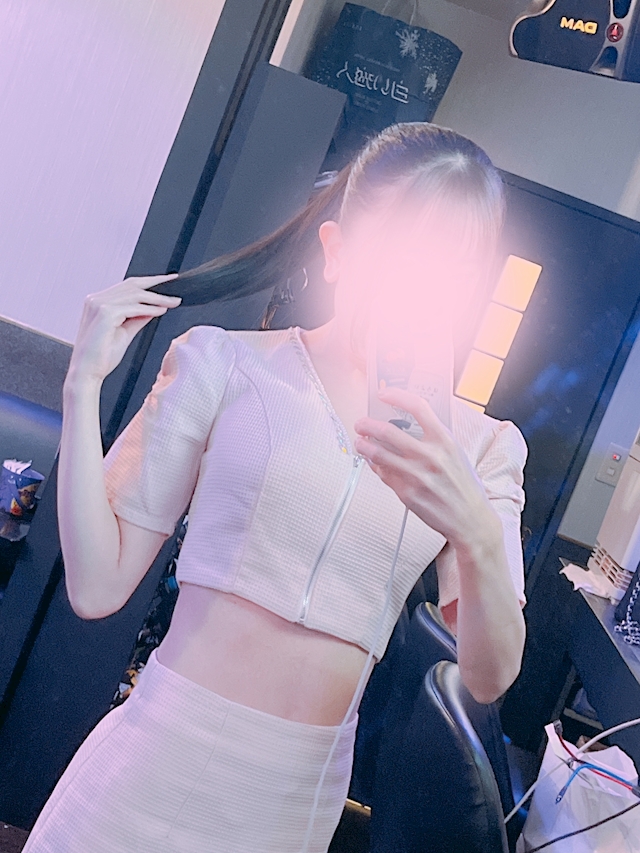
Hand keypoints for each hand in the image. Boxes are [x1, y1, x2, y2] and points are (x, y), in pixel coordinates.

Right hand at [67, 274, 181, 383]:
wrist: (87, 373)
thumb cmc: (101, 357)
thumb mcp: (124, 332)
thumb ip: (137, 318)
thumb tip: (154, 308)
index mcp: (97, 302)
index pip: (127, 286)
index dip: (148, 282)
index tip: (167, 281)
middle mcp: (96, 299)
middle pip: (132, 285)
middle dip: (156, 283)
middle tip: (176, 285)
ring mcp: (99, 304)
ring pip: (135, 294)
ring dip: (157, 298)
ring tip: (173, 302)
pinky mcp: (105, 313)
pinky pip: (134, 307)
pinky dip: (150, 309)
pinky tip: (161, 311)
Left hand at [354, 386, 496, 547]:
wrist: (471, 520)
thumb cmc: (464, 486)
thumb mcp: (455, 454)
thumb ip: (433, 439)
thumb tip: (405, 424)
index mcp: (445, 440)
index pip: (417, 407)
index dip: (396, 396)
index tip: (384, 394)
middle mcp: (430, 455)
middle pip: (388, 431)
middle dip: (367, 425)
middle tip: (361, 424)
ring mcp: (416, 475)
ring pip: (378, 454)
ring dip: (364, 446)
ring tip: (360, 442)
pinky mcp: (406, 493)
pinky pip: (383, 474)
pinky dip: (375, 466)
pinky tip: (374, 463)